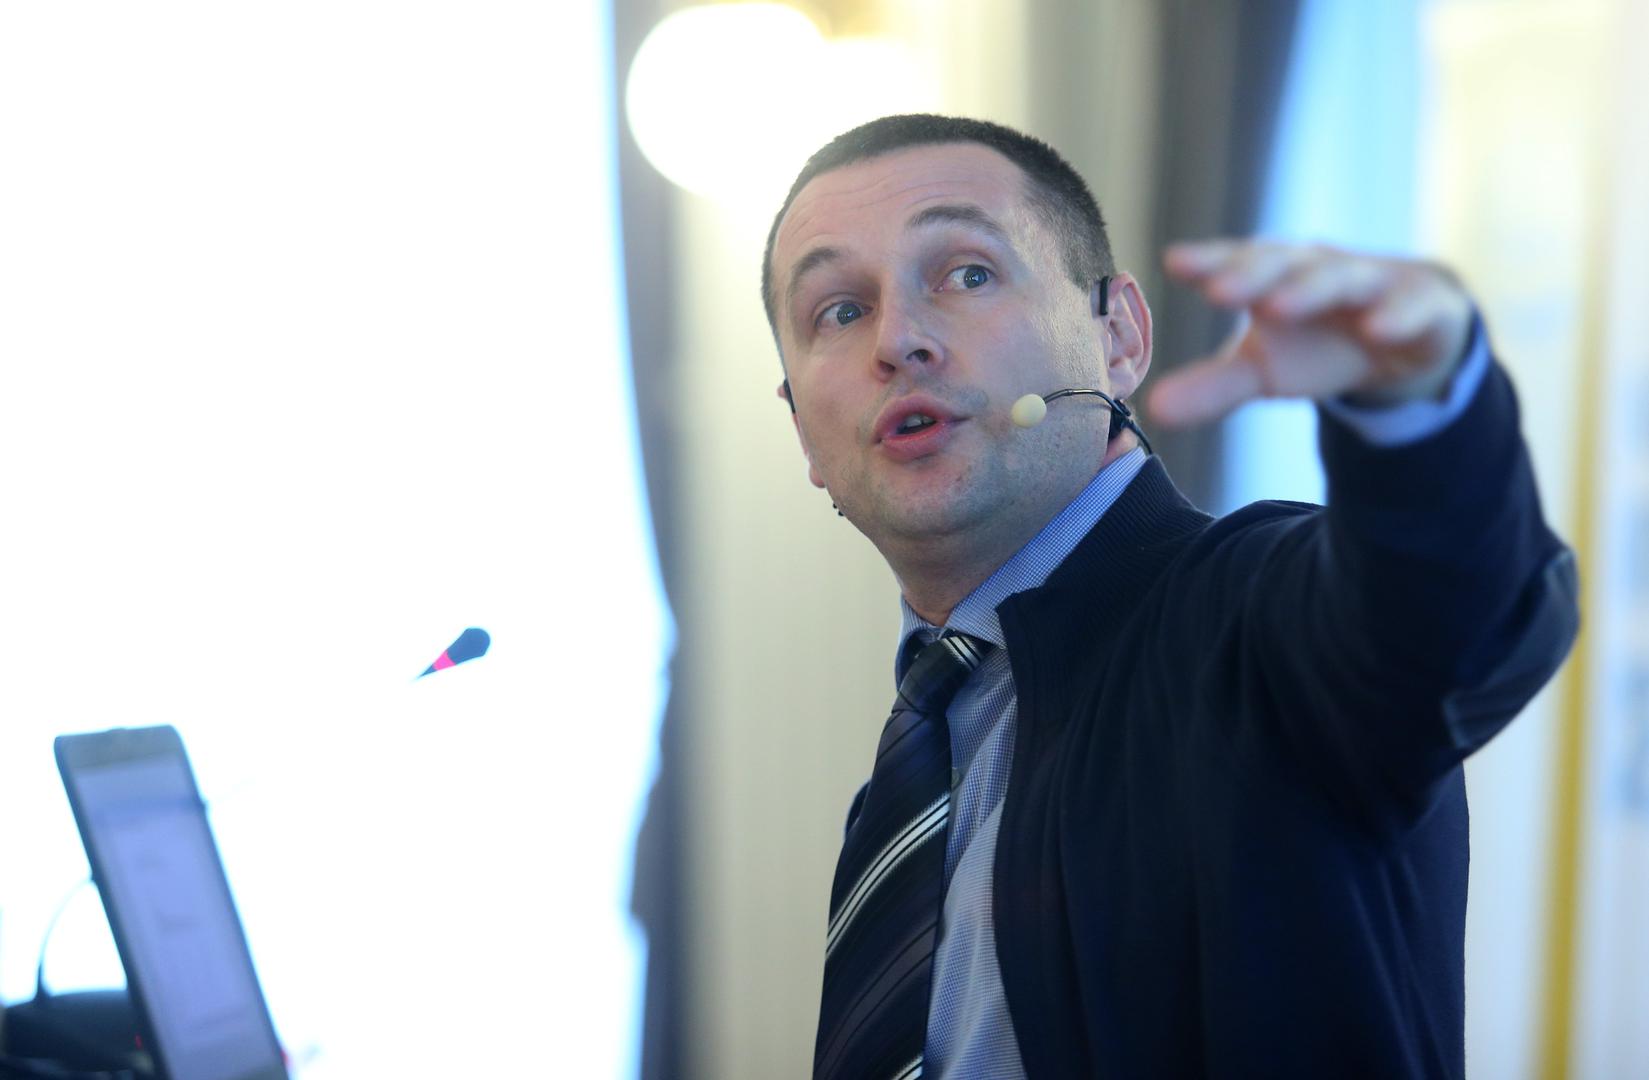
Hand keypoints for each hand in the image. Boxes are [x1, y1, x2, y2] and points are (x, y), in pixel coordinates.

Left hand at [1146, 240, 1474, 427]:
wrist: (1407, 330)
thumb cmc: (1317, 341)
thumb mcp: (1263, 368)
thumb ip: (1212, 387)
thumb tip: (1154, 410)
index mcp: (1272, 278)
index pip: (1235, 265)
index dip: (1207, 261)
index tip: (1174, 262)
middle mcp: (1317, 271)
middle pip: (1281, 266)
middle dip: (1249, 275)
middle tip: (1217, 290)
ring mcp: (1371, 284)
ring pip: (1341, 279)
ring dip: (1311, 289)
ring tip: (1279, 306)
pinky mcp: (1421, 306)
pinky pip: (1409, 307)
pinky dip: (1396, 315)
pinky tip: (1379, 329)